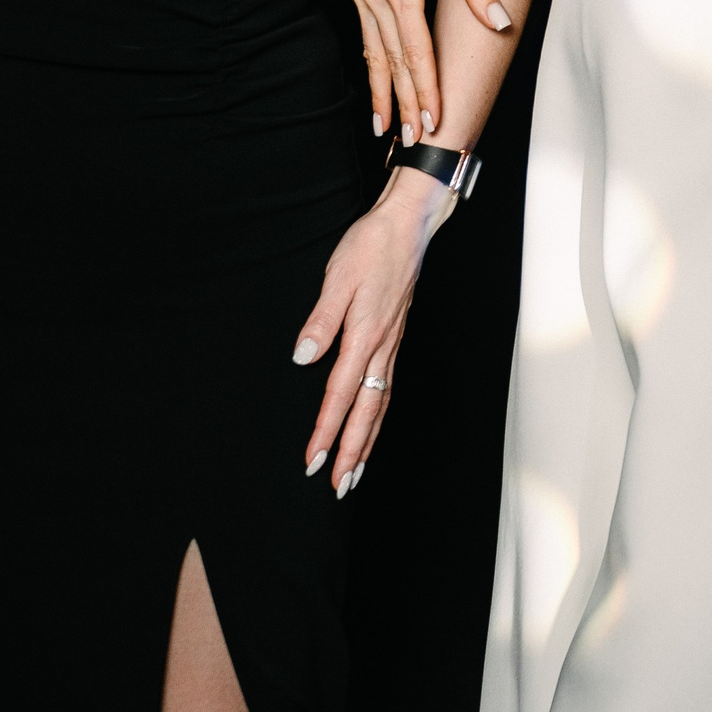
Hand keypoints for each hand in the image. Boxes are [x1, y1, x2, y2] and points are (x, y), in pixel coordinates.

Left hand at [291, 179, 446, 493]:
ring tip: (355, 471)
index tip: (312, 460)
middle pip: (366, 412)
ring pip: (380, 404)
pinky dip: (378, 415)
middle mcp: (381, 347)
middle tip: (339, 486)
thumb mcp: (337, 277)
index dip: (325, 430)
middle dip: (351, 451)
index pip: (339, 394)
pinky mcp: (394, 337)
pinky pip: (387, 388)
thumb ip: (321, 320)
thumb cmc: (370, 247)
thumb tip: (304, 357)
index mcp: (364, 335)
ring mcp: (391, 344)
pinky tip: (371, 425)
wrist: (408, 226)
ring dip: (367, 440)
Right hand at [349, 0, 512, 140]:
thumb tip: (502, 23)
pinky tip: (376, 86)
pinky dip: (372, 66)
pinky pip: (366, 36)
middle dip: (405, 102)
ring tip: (388, 127)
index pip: (415, 50)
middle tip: (416, 139)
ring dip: (383, 91)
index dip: (425, 88)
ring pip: (374, 53)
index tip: (433, 119)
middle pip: (392, 60)